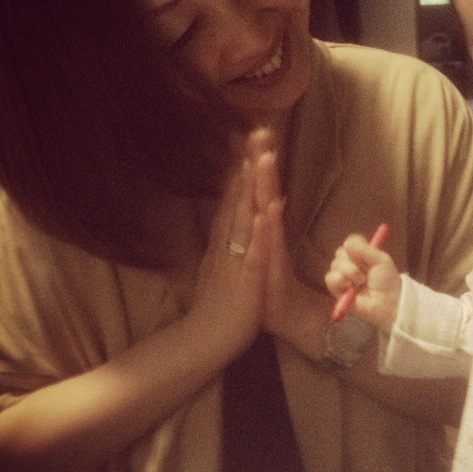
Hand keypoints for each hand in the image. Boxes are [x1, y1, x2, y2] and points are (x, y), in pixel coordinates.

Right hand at [185, 141, 277, 364]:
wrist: (204, 340)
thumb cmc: (218, 308)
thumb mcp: (223, 270)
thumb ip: (226, 247)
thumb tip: (230, 227)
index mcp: (224, 242)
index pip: (234, 198)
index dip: (242, 169)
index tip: (250, 141)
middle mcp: (228, 243)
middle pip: (239, 197)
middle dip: (249, 164)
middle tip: (258, 131)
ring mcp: (236, 257)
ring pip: (247, 216)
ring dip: (254, 186)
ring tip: (263, 156)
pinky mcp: (246, 277)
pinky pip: (256, 250)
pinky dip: (262, 230)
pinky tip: (268, 208)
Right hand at [325, 235, 401, 331]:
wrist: (387, 302)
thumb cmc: (387, 281)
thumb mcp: (381, 260)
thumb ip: (365, 249)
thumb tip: (347, 244)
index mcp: (361, 255)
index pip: (350, 243)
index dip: (354, 246)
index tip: (364, 253)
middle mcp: (350, 264)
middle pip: (340, 252)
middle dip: (353, 261)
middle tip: (365, 270)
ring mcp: (342, 276)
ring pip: (335, 264)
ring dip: (350, 272)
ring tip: (361, 282)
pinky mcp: (336, 289)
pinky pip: (330, 278)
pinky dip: (340, 280)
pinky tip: (350, 287)